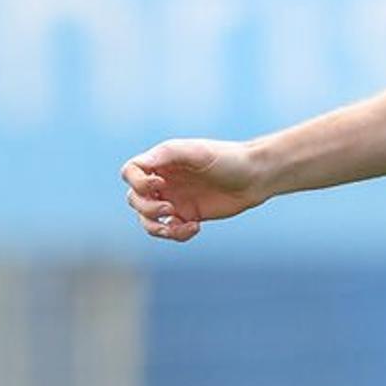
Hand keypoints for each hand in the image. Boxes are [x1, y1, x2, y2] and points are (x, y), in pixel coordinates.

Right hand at [122, 138, 272, 242]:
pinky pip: (169, 231)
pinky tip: (195, 227)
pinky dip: (176, 234)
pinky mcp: (186, 216)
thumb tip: (141, 168)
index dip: (137, 183)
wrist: (255, 177)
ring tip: (181, 225)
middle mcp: (164, 180)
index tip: (158, 185)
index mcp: (162, 161)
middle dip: (147, 208)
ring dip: (157, 227)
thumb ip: (168, 155)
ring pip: (147, 220)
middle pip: (134, 199)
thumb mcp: (197, 152)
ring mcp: (174, 199)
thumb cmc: (227, 159)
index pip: (130, 172)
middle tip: (170, 208)